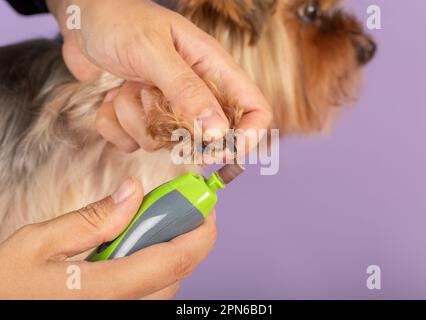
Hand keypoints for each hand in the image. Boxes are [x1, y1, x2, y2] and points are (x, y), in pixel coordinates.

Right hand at [0, 178, 216, 298]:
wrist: (1, 309)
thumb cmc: (7, 286)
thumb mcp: (37, 244)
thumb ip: (91, 220)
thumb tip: (133, 192)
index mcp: (106, 291)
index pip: (175, 259)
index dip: (199, 230)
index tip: (205, 204)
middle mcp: (122, 308)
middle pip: (178, 270)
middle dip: (186, 233)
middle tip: (174, 204)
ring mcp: (121, 312)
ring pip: (167, 282)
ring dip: (169, 247)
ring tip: (147, 222)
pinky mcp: (117, 310)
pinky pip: (150, 290)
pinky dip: (154, 263)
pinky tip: (132, 246)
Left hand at [47, 0, 271, 153]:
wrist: (82, 20)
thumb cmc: (120, 22)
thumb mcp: (153, 52)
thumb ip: (187, 90)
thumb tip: (219, 132)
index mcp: (214, 69)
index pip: (255, 109)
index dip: (247, 136)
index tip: (221, 150)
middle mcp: (197, 92)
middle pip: (209, 137)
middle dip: (178, 132)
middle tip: (157, 111)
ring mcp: (169, 108)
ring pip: (166, 143)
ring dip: (139, 121)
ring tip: (128, 87)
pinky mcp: (143, 118)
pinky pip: (134, 142)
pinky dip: (116, 125)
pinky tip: (111, 97)